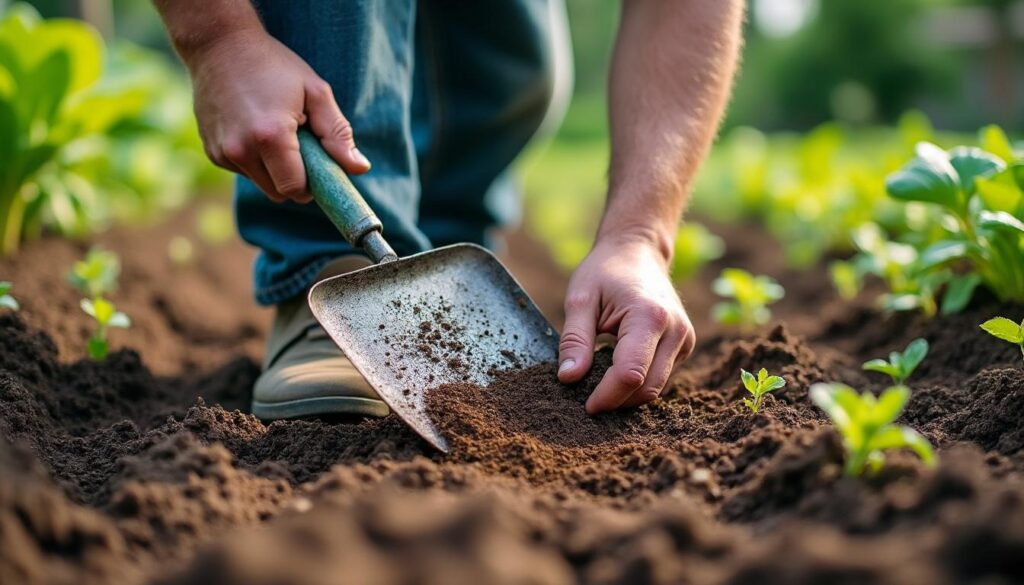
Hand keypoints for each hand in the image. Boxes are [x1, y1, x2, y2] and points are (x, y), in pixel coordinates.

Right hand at [186, 29, 369, 202]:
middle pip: (278, 193)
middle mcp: (241, 150)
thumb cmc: (274, 65)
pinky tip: (255, 130)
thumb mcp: (315, 92)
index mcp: (270, 137)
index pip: (295, 189)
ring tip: (277, 134)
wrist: (219, 45)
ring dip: (275, 170)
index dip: (311, 184)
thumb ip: (337, 134)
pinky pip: (244, 172)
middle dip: (295, 179)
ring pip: (261, 184)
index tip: (318, 165)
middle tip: (301, 148)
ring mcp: (223, 153)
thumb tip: (359, 168)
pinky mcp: (212, 153)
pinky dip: (255, 161)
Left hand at [558, 237, 695, 413]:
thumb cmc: (605, 270)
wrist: (638, 251)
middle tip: (586, 397)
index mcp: (650, 317)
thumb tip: (568, 380)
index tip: (585, 404)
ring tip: (599, 380)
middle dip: (616, 400)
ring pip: (655, 388)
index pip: (630, 375)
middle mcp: (676, 331)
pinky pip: (660, 378)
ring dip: (626, 394)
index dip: (606, 397)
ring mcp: (685, 339)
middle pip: (647, 389)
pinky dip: (637, 383)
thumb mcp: (581, 299)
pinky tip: (615, 369)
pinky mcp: (684, 346)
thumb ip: (574, 340)